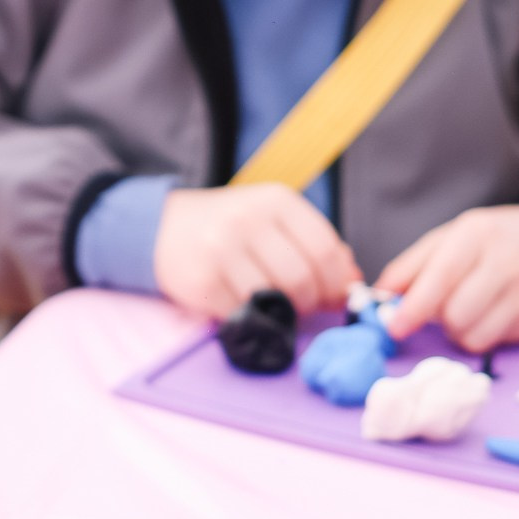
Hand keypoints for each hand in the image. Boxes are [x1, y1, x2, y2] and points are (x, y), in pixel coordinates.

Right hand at [153, 185, 360, 321]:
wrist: (165, 227)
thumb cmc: (232, 227)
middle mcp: (248, 220)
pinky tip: (242, 304)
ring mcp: (221, 250)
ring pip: (274, 299)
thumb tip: (353, 281)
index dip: (336, 282)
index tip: (334, 297)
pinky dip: (248, 317)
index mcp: (277, 201)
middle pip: (302, 279)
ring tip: (272, 305)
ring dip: (281, 313)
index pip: (325, 250)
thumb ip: (316, 245)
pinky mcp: (201, 281)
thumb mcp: (275, 220)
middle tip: (302, 306)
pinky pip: (242, 313)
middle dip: (309, 302)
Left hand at [374, 204, 518, 349]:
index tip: (395, 327)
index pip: (441, 276)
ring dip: (460, 331)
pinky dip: (483, 335)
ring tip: (470, 310)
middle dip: (440, 320)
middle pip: (455, 314)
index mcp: (475, 234)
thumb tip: (379, 295)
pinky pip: (494, 342)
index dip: (414, 307)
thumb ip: (413, 265)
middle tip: (445, 307)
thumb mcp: (454, 238)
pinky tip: (493, 314)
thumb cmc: (495, 242)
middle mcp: (504, 260)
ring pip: (473, 335)